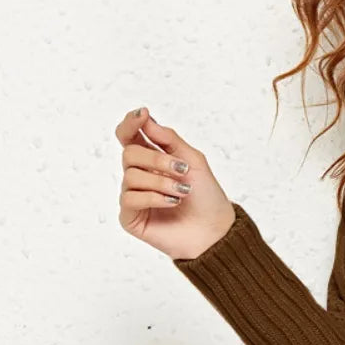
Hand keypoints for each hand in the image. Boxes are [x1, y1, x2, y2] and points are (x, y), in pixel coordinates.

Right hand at [115, 106, 235, 260]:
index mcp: (150, 159)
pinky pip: (130, 199)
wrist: (214, 230)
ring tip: (183, 192)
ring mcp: (132, 196)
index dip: (130, 123)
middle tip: (182, 170)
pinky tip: (173, 203)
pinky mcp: (130, 217)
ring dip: (162, 182)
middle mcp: (138, 176)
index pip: (129, 136)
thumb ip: (169, 139)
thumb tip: (146, 119)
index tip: (142, 114)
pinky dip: (155, 198)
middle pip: (129, 153)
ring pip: (131, 176)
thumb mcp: (193, 160)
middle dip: (156, 159)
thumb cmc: (206, 197)